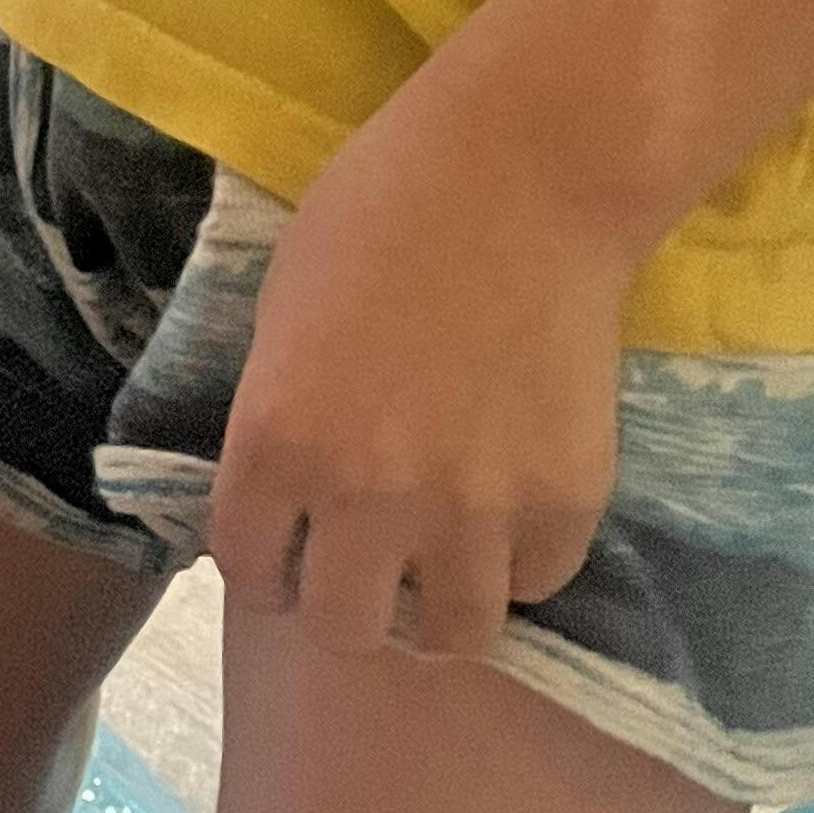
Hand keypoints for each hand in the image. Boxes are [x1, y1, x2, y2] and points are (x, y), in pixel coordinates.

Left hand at [211, 65, 634, 663]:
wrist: (521, 176)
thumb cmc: (381, 210)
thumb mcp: (283, 312)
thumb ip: (282, 416)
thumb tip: (285, 490)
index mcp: (278, 443)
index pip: (249, 572)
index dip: (264, 566)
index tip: (284, 552)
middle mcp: (368, 498)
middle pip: (344, 627)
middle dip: (346, 598)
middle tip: (365, 558)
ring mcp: (474, 511)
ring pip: (451, 636)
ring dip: (438, 603)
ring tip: (441, 556)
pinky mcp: (564, 504)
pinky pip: (534, 581)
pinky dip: (519, 558)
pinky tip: (509, 506)